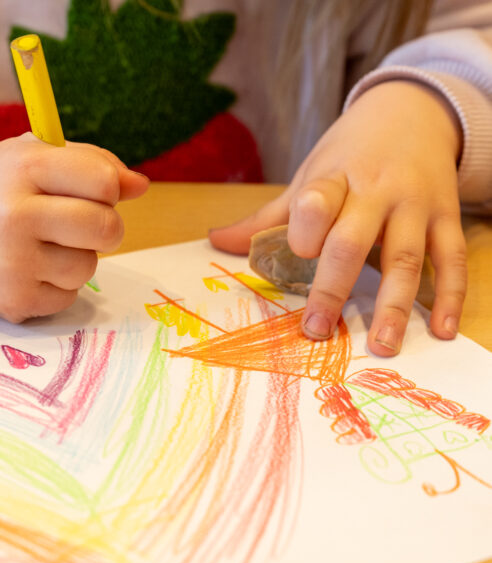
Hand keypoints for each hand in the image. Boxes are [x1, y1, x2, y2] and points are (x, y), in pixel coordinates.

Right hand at [0, 134, 148, 321]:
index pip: (103, 182)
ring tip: (44, 246)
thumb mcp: (34, 158)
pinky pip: (69, 296)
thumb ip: (92, 164)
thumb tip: (141, 186)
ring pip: (89, 266)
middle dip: (106, 227)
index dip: (108, 188)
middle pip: (106, 228)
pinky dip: (59, 284)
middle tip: (82, 224)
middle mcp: (15, 215)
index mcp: (23, 168)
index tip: (94, 192)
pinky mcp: (14, 300)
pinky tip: (30, 269)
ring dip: (79, 258)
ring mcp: (12, 263)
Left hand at [209, 80, 464, 355]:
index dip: (306, 228)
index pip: (316, 201)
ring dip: (395, 305)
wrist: (412, 113)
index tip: (299, 254)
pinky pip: (451, 258)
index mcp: (333, 179)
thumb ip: (268, 216)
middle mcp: (375, 192)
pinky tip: (440, 328)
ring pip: (406, 258)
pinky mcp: (445, 216)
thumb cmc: (349, 155)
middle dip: (333, 288)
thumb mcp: (309, 176)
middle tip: (318, 330)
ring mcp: (414, 205)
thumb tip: (216, 241)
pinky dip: (449, 295)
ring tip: (383, 344)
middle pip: (353, 242)